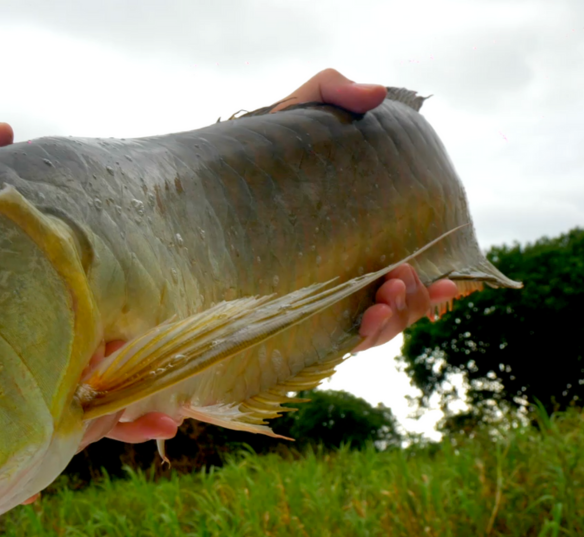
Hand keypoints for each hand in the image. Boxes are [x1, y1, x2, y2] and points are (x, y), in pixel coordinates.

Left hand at [76, 69, 458, 450]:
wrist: (188, 186)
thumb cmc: (246, 154)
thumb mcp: (292, 112)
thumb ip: (331, 90)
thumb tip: (376, 95)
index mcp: (353, 242)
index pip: (400, 275)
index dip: (431, 289)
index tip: (451, 282)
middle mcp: (336, 278)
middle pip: (393, 308)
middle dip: (413, 303)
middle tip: (403, 280)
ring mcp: (309, 303)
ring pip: (368, 330)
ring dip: (391, 322)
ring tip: (385, 298)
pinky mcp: (279, 322)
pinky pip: (327, 344)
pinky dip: (357, 338)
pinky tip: (363, 321)